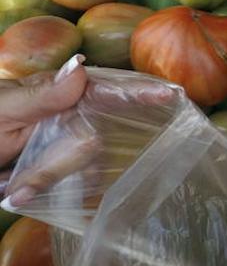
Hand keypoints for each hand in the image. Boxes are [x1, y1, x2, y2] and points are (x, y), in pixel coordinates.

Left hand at [3, 59, 178, 208]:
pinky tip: (25, 197)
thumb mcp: (2, 110)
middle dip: (58, 167)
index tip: (172, 96)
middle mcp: (67, 116)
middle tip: (18, 187)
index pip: (106, 89)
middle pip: (92, 141)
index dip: (139, 93)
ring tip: (12, 191)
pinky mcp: (57, 169)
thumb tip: (82, 68)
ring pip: (84, 168)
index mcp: (57, 94)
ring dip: (48, 182)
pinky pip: (75, 185)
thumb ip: (42, 94)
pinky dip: (53, 194)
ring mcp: (63, 143)